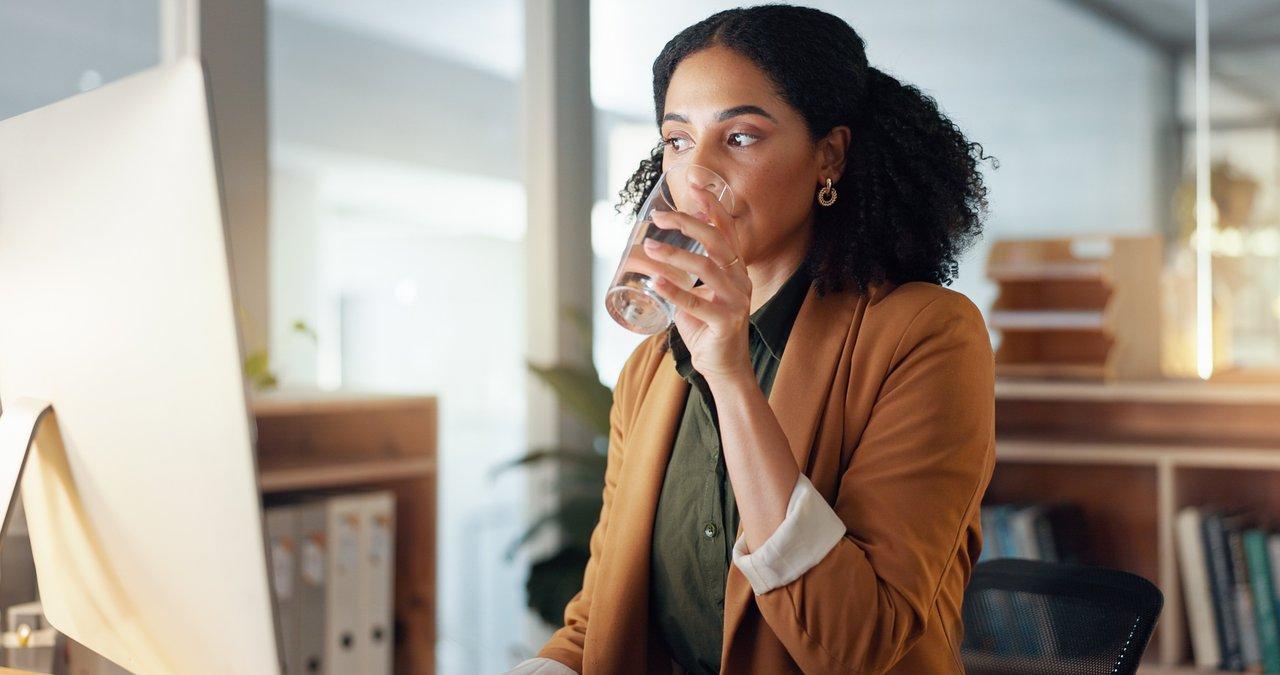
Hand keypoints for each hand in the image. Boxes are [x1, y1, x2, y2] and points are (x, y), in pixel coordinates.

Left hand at [641, 189, 753, 384]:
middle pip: (718, 241)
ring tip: (650, 247)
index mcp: (736, 269)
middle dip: (689, 223)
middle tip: (660, 216)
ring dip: (676, 255)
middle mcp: (740, 280)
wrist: (723, 367)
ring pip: (707, 268)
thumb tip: (655, 246)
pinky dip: (675, 291)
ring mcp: (736, 301)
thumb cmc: (706, 328)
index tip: (693, 182)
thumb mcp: (698, 292)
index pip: (726, 229)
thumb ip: (686, 270)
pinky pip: (698, 304)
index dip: (712, 204)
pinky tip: (656, 282)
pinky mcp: (726, 323)